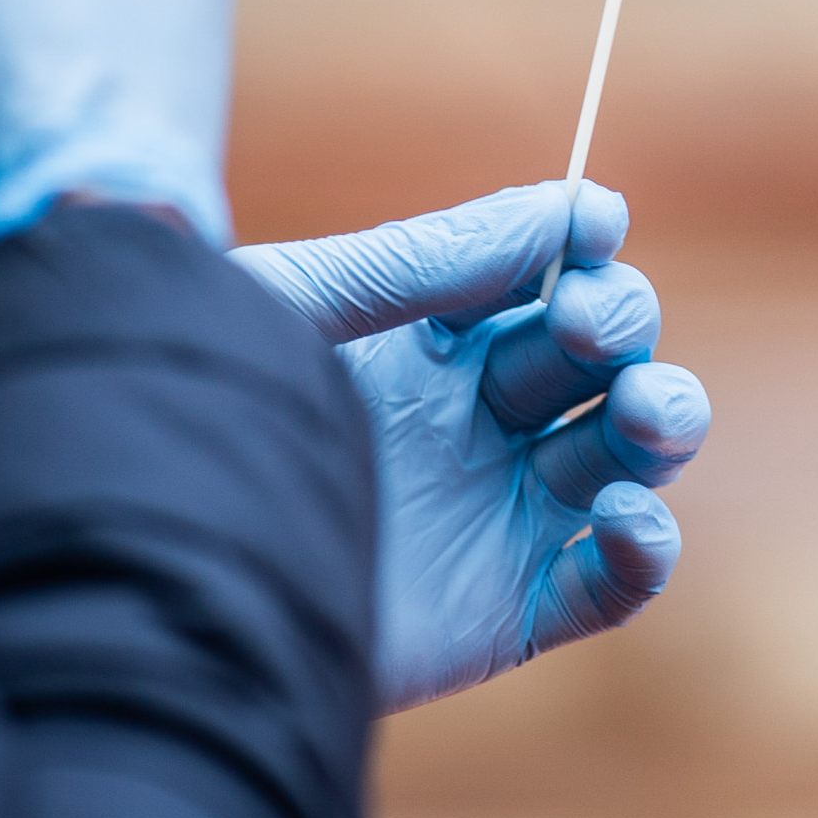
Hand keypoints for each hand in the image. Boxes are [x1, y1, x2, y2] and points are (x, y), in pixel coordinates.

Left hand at [234, 182, 708, 711]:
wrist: (151, 574)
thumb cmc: (199, 420)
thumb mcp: (299, 308)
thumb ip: (428, 259)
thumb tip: (574, 204)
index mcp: (428, 341)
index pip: (542, 276)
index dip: (580, 244)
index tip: (592, 224)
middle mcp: (476, 421)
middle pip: (603, 354)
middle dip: (619, 321)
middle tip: (581, 324)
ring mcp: (498, 514)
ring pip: (632, 455)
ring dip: (666, 417)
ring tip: (638, 411)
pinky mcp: (508, 612)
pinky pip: (614, 582)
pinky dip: (647, 547)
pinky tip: (619, 516)